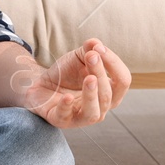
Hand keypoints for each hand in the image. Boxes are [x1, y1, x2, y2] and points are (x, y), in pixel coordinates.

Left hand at [14, 38, 131, 127]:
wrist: (42, 83)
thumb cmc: (67, 73)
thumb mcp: (79, 58)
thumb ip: (89, 49)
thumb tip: (97, 44)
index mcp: (110, 92)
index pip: (123, 81)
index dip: (114, 64)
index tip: (99, 48)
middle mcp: (100, 108)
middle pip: (108, 95)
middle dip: (101, 74)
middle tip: (91, 56)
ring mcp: (81, 117)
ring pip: (93, 113)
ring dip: (92, 95)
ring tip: (89, 78)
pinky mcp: (62, 120)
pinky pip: (66, 117)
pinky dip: (66, 106)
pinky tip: (66, 96)